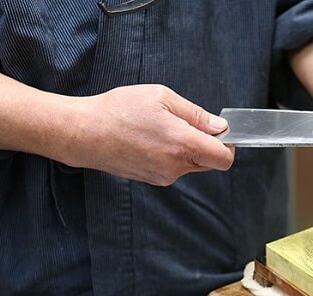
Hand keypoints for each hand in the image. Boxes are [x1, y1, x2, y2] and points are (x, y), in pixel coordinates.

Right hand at [63, 84, 233, 185]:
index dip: (228, 145)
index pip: (224, 158)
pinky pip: (174, 169)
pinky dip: (171, 156)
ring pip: (191, 165)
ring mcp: (164, 177)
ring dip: (187, 150)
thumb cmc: (119, 110)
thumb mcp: (161, 98)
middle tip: (186, 124)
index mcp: (183, 144)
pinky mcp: (152, 180)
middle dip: (207, 145)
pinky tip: (151, 140)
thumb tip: (219, 127)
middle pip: (210, 163)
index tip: (220, 132)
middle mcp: (176, 166)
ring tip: (161, 130)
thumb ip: (195, 114)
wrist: (85, 133)